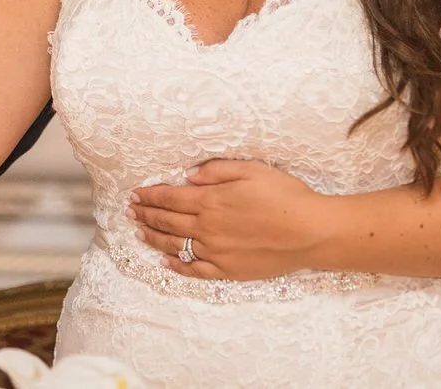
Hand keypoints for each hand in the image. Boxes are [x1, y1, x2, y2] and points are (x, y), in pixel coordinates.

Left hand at [129, 159, 334, 280]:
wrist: (310, 232)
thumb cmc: (285, 196)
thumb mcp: (251, 170)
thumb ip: (217, 171)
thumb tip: (189, 175)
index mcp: (212, 200)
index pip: (170, 197)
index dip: (150, 195)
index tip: (135, 193)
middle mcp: (208, 227)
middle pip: (167, 220)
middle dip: (146, 214)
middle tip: (130, 210)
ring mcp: (216, 251)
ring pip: (175, 245)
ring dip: (153, 238)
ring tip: (139, 232)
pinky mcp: (228, 270)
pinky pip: (195, 270)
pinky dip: (177, 267)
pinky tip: (165, 263)